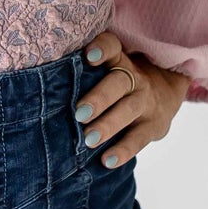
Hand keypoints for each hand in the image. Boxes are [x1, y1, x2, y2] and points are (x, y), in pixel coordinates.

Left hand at [75, 29, 191, 166]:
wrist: (166, 94)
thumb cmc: (121, 83)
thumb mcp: (112, 69)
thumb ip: (85, 73)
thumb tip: (41, 86)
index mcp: (120, 61)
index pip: (113, 47)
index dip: (102, 49)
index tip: (88, 56)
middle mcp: (135, 79)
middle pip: (119, 83)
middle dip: (100, 98)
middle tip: (80, 114)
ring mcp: (146, 102)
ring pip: (128, 110)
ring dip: (108, 125)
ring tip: (89, 140)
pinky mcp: (154, 126)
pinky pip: (139, 139)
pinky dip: (124, 150)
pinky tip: (108, 161)